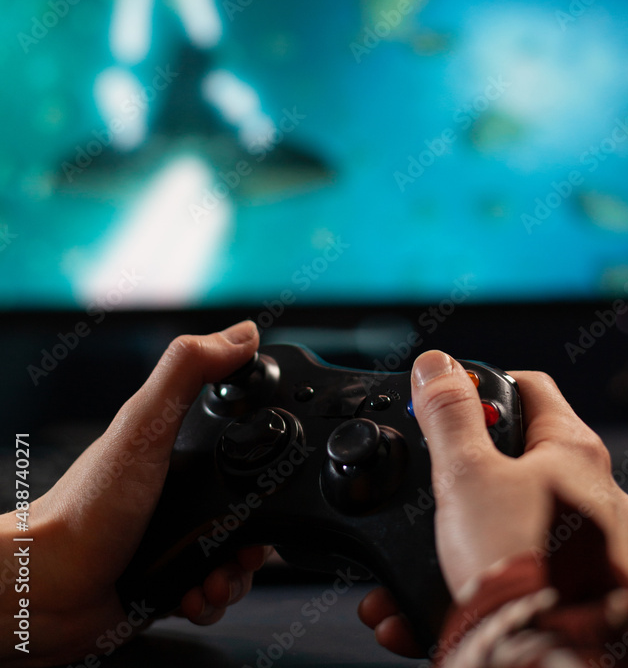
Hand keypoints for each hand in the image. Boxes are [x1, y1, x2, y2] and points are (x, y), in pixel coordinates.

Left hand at [0, 321, 268, 666]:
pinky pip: (215, 592)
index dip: (267, 460)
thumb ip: (188, 370)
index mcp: (176, 444)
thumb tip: (242, 333)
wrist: (48, 592)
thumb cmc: (86, 507)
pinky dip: (213, 599)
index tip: (273, 481)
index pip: (244, 441)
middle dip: (257, 534)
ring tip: (216, 578)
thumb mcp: (144, 425)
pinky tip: (195, 595)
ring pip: (240, 554)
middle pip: (251, 506)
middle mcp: (180, 489)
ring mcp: (176, 535)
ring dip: (238, 573)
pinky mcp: (171, 579)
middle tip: (243, 545)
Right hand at [359, 351, 627, 656]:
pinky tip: (415, 601)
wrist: (537, 658)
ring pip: (504, 521)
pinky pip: (507, 569)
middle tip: (426, 482)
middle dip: (457, 472)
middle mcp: (590, 496)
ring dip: (450, 533)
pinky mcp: (563, 592)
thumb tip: (437, 364)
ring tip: (410, 556)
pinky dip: (461, 578)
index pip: (529, 387)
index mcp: (574, 452)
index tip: (448, 398)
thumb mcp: (465, 474)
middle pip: (514, 457)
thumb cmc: (518, 563)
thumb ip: (449, 414)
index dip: (483, 385)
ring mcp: (582, 547)